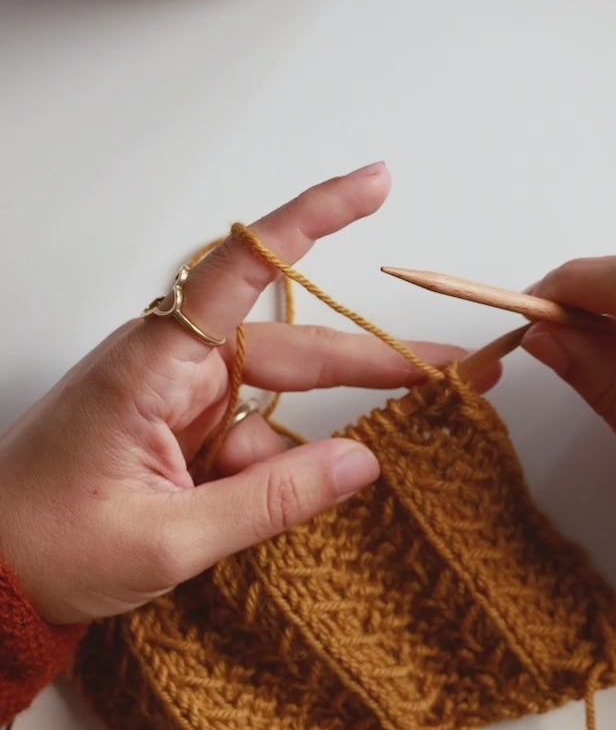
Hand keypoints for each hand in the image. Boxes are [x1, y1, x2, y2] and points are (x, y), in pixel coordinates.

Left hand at [0, 166, 466, 625]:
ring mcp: (170, 399)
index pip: (245, 269)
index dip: (314, 219)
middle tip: (457, 372)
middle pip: (290, 347)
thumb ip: (271, 500)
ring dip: (313, 439)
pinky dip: (268, 475)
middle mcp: (166, 365)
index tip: (375, 183)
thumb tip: (366, 462)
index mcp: (153, 366)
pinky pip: (247, 440)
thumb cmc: (44, 546)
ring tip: (346, 466)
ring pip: (273, 402)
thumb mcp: (167, 540)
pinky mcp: (172, 432)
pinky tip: (259, 511)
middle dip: (373, 360)